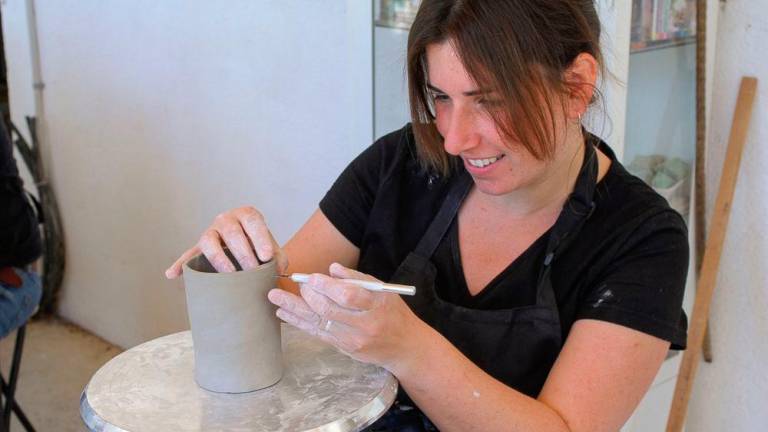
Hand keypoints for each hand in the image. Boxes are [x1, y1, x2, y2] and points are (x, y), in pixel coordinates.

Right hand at [165, 206, 287, 277]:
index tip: (267, 257)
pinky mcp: (199, 248)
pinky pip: (188, 254)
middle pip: (232, 232)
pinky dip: (181, 264)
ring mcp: (211, 232)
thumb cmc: (261, 248)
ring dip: (219, 258)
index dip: (260, 238)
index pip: (252, 221)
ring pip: (209, 241)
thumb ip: (277, 258)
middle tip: (251, 271)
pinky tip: (172, 274)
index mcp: (247, 215)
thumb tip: (275, 270)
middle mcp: (227, 219)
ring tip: (230, 274)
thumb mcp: (273, 250)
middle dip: (242, 253)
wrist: (248, 248)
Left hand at [267, 262, 425, 371]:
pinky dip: (300, 323)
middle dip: (307, 296)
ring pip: (318, 322)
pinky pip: (318, 333)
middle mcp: (364, 325)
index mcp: (376, 306)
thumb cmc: (393, 313)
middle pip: (329, 310)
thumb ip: (357, 279)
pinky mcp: (345, 349)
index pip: (347, 295)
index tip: (311, 277)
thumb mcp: (383, 291)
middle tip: (295, 284)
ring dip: (294, 310)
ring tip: (275, 298)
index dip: (326, 286)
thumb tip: (331, 269)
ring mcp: (353, 340)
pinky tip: (285, 314)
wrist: (404, 348)